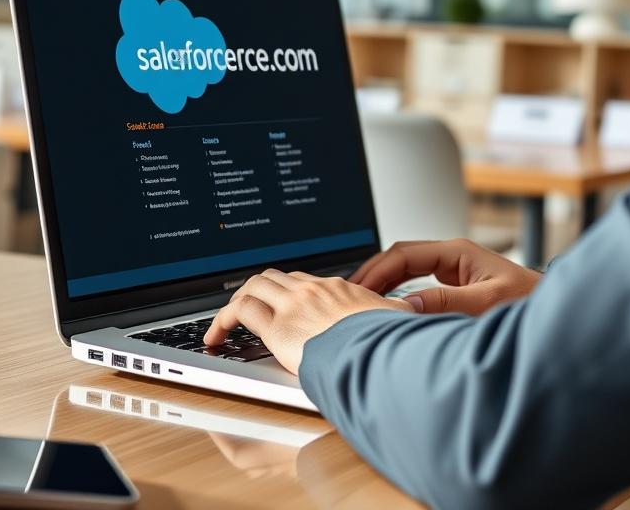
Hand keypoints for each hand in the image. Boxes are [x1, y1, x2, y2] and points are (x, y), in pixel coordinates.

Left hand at [203, 269, 411, 374]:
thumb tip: (412, 311)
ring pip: (253, 286)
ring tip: (226, 324)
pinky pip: (240, 311)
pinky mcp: (277, 327)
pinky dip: (222, 320)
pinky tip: (216, 336)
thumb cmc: (389, 341)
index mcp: (339, 289)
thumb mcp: (398, 319)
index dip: (287, 292)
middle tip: (245, 310)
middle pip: (273, 278)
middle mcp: (313, 290)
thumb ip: (398, 313)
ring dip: (236, 302)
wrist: (380, 351)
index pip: (304, 282)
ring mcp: (293, 305)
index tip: (281, 304)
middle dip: (255, 291)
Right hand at [350, 238, 540, 315]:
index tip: (359, 288)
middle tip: (350, 294)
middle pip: (399, 258)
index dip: (378, 270)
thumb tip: (409, 304)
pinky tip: (386, 307)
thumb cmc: (528, 301)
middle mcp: (451, 257)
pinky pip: (416, 284)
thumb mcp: (486, 303)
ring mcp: (452, 270)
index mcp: (456, 252)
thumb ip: (448, 303)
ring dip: (383, 284)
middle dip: (373, 274)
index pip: (404, 253)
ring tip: (361, 301)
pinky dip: (397, 293)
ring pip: (406, 271)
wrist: (551, 310)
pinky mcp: (454, 286)